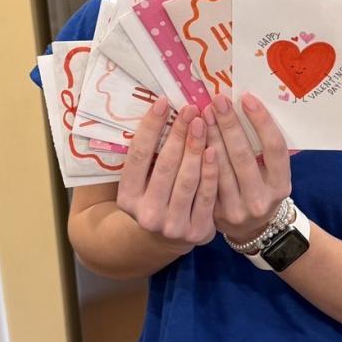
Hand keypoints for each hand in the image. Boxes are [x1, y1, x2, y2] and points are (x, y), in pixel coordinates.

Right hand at [116, 99, 217, 247]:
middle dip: (178, 134)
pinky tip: (215, 149)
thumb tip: (162, 108)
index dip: (150, 127)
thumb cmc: (157, 196)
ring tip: (203, 122)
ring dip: (195, 148)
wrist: (169, 238)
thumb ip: (148, 155)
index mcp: (127, 198)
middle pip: (164, 166)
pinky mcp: (197, 231)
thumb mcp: (142, 181)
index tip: (162, 102)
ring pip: (187, 180)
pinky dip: (211, 172)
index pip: (137, 156)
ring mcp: (172, 226)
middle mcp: (147, 214)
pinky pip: (206, 196)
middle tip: (190, 109)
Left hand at [204, 92, 291, 243]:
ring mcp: (236, 210)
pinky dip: (198, 157)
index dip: (262, 122)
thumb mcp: (273, 173)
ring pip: (220, 168)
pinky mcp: (214, 215)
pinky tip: (192, 137)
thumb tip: (247, 105)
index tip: (247, 99)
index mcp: (281, 186)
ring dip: (210, 136)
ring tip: (202, 113)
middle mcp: (260, 200)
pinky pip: (204, 181)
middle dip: (229, 125)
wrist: (250, 229)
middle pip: (243, 156)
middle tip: (218, 100)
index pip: (274, 149)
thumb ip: (265, 148)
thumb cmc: (262, 188)